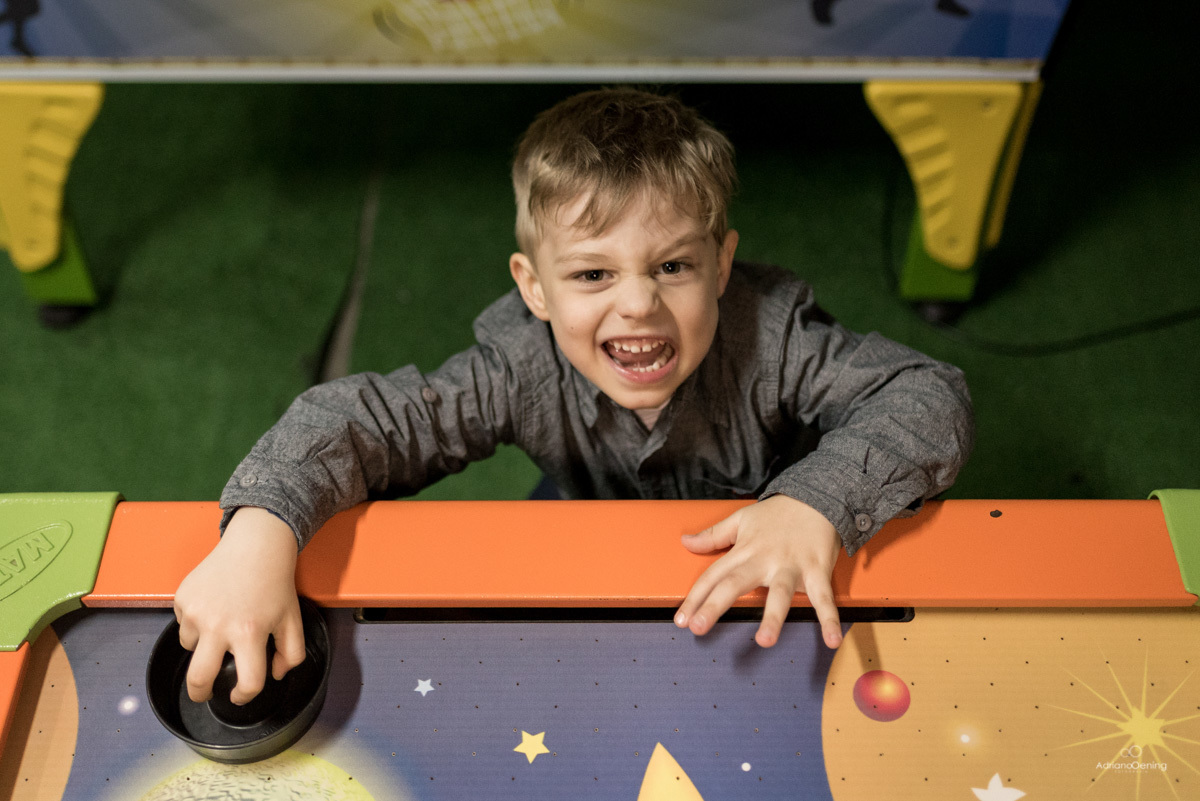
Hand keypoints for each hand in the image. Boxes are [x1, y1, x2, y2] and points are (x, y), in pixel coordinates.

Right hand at [173, 506, 306, 703]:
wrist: (255, 545)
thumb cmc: (275, 582)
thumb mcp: (293, 618)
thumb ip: (292, 653)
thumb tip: (274, 675)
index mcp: (250, 633)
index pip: (247, 682)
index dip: (245, 695)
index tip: (240, 695)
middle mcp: (219, 626)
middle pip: (198, 679)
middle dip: (199, 694)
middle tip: (204, 693)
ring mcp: (196, 612)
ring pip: (190, 648)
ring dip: (202, 645)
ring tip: (221, 623)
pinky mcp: (182, 599)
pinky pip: (183, 623)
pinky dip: (195, 622)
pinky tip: (214, 604)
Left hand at [674, 495, 842, 648]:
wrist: (818, 497)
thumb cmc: (778, 513)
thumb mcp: (741, 519)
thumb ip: (713, 535)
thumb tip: (685, 541)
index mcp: (744, 551)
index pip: (713, 576)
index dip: (695, 598)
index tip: (680, 620)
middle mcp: (764, 560)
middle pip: (735, 584)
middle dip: (715, 606)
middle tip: (698, 628)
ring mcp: (791, 566)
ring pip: (780, 594)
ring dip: (773, 618)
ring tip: (764, 641)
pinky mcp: (817, 570)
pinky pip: (823, 598)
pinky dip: (829, 618)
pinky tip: (831, 640)